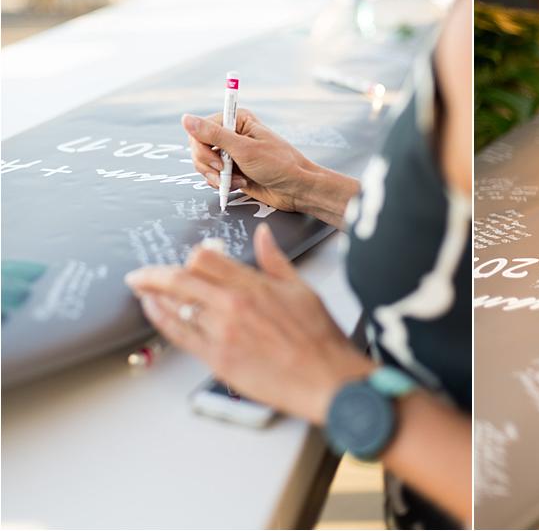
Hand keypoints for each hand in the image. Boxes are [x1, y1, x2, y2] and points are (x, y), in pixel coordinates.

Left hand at [124, 224, 374, 422]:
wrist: (325, 377)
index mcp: (255, 285)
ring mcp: (223, 332)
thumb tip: (263, 235)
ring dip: (154, 294)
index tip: (189, 261)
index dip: (194, 258)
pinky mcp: (217, 358)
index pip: (208, 259)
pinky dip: (161, 318)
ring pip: (176, 304)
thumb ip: (275, 260)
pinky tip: (153, 311)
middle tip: (140, 274)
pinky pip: (179, 334)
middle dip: (155, 274)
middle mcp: (234, 304)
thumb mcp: (301, 289)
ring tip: (142, 290)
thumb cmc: (319, 338)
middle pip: (181, 278)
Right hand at [183, 110, 311, 212]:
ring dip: (217, 177)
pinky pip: (213, 176)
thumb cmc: (279, 165)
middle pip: (198, 147)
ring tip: (237, 181)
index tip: (216, 160)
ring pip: (204, 164)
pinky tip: (240, 184)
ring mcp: (232, 153)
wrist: (297, 189)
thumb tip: (185, 118)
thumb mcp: (245, 149)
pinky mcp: (233, 170)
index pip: (200, 129)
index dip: (202, 147)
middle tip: (225, 173)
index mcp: (236, 120)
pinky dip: (222, 184)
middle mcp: (232, 134)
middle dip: (208, 165)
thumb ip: (213, 135)